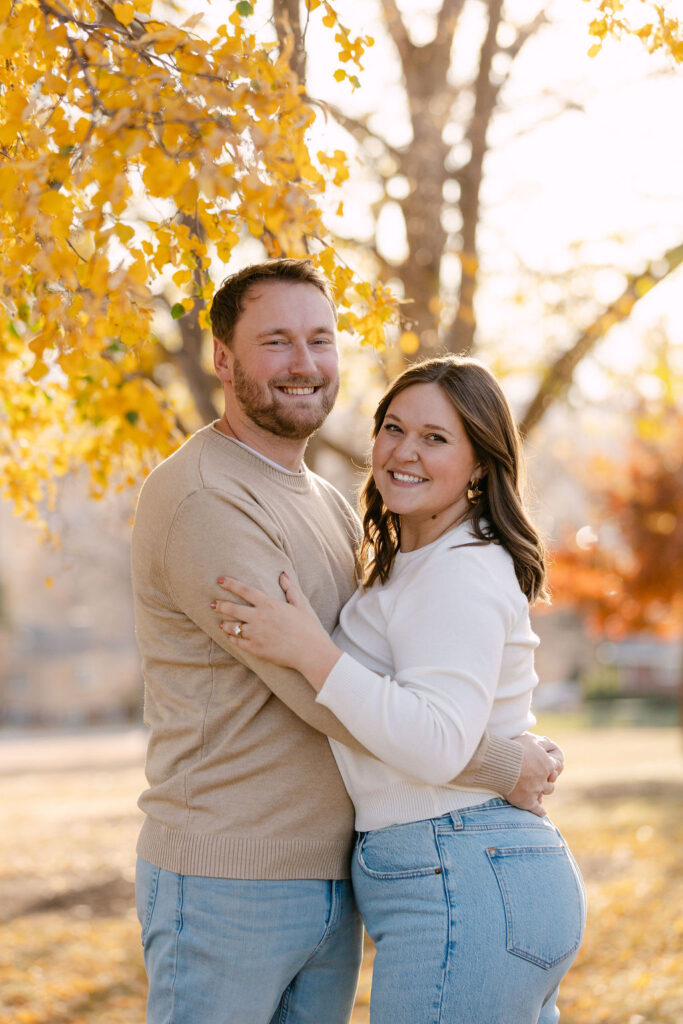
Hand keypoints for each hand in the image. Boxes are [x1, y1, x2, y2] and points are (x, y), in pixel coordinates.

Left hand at [212, 573, 341, 686]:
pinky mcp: (255, 649)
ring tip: (222, 624)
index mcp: (269, 604)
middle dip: (220, 605)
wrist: (311, 652)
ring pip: (232, 627)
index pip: (245, 590)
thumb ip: (290, 588)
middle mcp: (259, 618)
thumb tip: (283, 574)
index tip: (219, 581)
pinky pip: (238, 643)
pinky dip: (233, 639)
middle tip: (213, 604)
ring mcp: (256, 634)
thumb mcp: (300, 605)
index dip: (230, 584)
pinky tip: (231, 637)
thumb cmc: (308, 628)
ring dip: (225, 624)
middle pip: (232, 609)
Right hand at [506, 732, 564, 817]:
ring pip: (546, 792)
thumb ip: (537, 743)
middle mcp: (544, 778)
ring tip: (539, 792)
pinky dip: (539, 811)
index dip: (549, 766)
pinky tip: (542, 812)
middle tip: (538, 778)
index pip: (554, 766)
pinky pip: (536, 808)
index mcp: (547, 763)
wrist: (501, 763)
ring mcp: (536, 790)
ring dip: (543, 791)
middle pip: (550, 781)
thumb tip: (541, 743)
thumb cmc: (512, 749)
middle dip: (546, 780)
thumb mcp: (528, 739)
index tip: (543, 766)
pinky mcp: (527, 801)